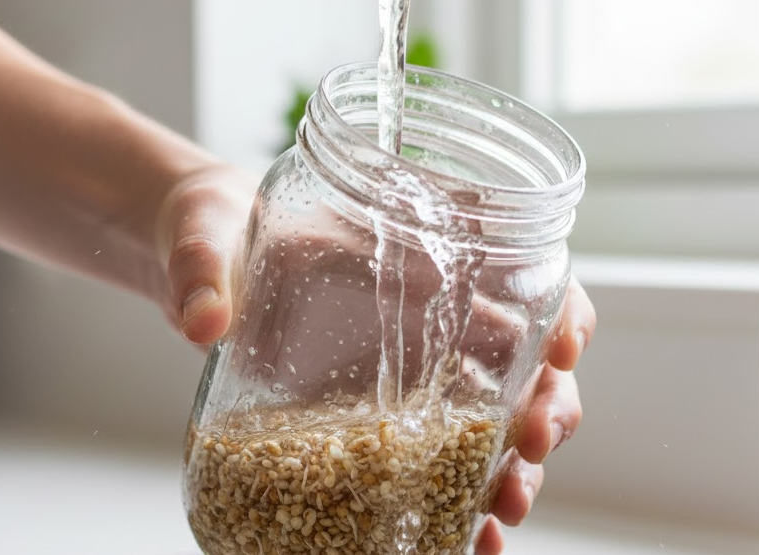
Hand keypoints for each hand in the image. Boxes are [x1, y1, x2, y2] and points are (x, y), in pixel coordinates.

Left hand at [152, 163, 594, 554]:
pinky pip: (435, 459)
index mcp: (413, 256)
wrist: (194, 261)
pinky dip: (460, 499)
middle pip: (525, 362)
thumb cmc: (217, 227)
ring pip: (492, 421)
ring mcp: (405, 373)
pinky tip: (465, 535)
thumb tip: (201, 322)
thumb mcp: (207, 234)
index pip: (520, 274)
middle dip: (546, 406)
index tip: (564, 348)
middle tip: (531, 445)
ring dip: (512, 467)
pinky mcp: (372, 415)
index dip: (561, 309)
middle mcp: (427, 317)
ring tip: (502, 509)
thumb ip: (201, 269)